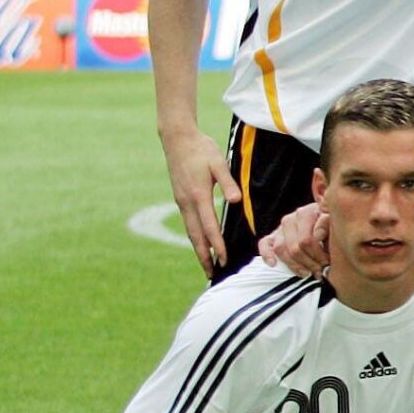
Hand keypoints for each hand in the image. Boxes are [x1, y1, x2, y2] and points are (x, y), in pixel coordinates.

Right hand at [161, 124, 240, 274]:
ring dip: (198, 248)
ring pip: (190, 230)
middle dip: (204, 255)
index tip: (224, 259)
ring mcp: (181, 201)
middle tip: (212, 273)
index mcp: (198, 195)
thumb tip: (236, 200)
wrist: (177, 139)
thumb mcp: (219, 163)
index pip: (209, 227)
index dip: (217, 245)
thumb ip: (228, 182)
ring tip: (206, 263)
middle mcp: (187, 202)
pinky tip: (200, 241)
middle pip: (196, 235)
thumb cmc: (202, 149)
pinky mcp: (180, 198)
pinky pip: (188, 222)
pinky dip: (195, 236)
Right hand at [257, 201, 328, 275]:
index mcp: (305, 213)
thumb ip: (327, 224)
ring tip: (307, 273)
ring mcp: (280, 228)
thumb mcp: (334, 222)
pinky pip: (264, 244)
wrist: (324, 220)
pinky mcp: (273, 236)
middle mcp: (290, 219)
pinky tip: (274, 265)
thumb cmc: (331, 225)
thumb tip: (317, 236)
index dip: (317, 255)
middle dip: (308, 262)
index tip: (327, 263)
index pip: (307, 240)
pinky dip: (266, 255)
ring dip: (294, 265)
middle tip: (319, 271)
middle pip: (294, 247)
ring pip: (280, 249)